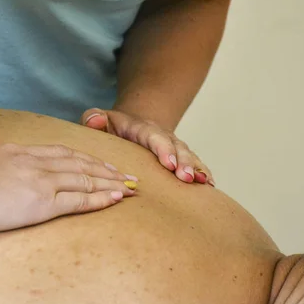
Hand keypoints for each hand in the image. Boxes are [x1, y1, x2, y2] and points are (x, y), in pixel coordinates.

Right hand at [0, 129, 137, 234]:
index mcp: (16, 153)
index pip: (59, 153)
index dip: (83, 158)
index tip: (99, 163)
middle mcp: (33, 163)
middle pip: (79, 163)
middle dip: (106, 168)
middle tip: (127, 173)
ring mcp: (39, 181)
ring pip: (85, 178)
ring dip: (111, 182)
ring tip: (131, 186)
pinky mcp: (40, 203)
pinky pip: (79, 199)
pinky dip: (101, 197)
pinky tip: (117, 198)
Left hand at [81, 108, 213, 185]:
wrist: (131, 123)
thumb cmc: (111, 126)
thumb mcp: (99, 119)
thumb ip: (93, 118)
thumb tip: (95, 121)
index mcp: (141, 128)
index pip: (153, 136)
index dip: (163, 149)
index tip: (169, 163)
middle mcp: (161, 136)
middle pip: (176, 147)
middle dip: (183, 162)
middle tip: (186, 177)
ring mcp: (172, 147)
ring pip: (188, 155)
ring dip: (196, 168)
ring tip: (203, 183)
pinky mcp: (178, 157)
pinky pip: (193, 163)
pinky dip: (202, 172)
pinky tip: (210, 185)